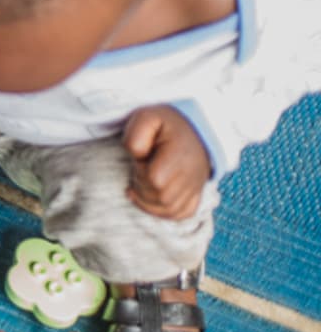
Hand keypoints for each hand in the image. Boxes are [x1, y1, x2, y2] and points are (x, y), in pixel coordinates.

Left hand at [123, 105, 211, 219]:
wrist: (193, 128)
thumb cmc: (165, 124)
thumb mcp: (146, 118)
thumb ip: (135, 136)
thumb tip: (137, 157)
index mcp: (181, 157)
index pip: (154, 180)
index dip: (140, 171)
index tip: (140, 158)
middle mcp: (192, 176)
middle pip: (160, 198)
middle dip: (142, 186)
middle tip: (141, 168)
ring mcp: (196, 188)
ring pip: (168, 209)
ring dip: (148, 200)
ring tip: (142, 182)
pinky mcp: (196, 195)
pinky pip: (180, 214)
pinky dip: (162, 211)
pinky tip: (150, 197)